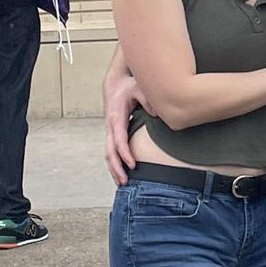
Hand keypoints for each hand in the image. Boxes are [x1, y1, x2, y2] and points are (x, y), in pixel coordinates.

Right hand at [102, 50, 146, 185]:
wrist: (116, 83)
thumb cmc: (128, 86)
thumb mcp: (139, 88)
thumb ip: (148, 100)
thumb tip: (156, 114)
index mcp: (116, 117)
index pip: (119, 140)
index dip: (125, 154)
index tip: (133, 165)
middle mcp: (110, 126)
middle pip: (110, 152)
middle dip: (116, 168)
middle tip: (125, 181)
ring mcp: (110, 131)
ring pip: (109, 154)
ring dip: (114, 169)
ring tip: (122, 183)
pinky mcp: (113, 133)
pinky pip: (112, 151)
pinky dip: (115, 163)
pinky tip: (121, 173)